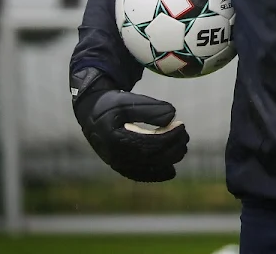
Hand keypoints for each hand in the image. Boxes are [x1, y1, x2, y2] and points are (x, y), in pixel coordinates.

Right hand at [70, 66, 188, 181]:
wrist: (90, 114)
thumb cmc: (111, 105)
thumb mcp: (128, 101)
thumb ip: (150, 109)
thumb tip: (172, 116)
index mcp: (117, 139)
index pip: (151, 143)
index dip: (170, 136)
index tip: (182, 125)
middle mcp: (116, 156)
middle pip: (153, 157)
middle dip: (173, 147)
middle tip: (185, 135)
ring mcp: (117, 164)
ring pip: (148, 168)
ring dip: (169, 159)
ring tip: (181, 144)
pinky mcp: (119, 166)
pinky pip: (139, 175)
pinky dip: (156, 174)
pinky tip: (170, 170)